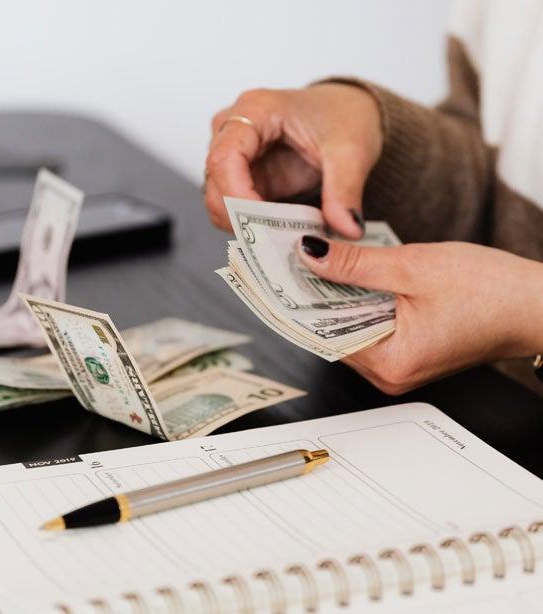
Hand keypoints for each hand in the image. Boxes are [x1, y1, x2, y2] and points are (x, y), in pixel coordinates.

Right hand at [204, 83, 382, 237]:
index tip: (262, 224)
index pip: (224, 157)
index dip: (236, 195)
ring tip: (282, 238)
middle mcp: (234, 130)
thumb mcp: (352, 151)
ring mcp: (235, 156)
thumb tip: (347, 228)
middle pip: (214, 183)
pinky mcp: (242, 178)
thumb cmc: (343, 115)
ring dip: (245, 225)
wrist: (347, 113)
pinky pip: (234, 209)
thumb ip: (345, 190)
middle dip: (239, 218)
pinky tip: (279, 233)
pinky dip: (252, 226)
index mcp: (255, 110)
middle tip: (275, 241)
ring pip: (218, 201)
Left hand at [298, 236, 542, 393]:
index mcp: (389, 363)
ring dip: (337, 297)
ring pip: (350, 328)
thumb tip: (310, 255)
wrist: (539, 303)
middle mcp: (390, 375)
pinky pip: (371, 328)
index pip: (321, 334)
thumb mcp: (413, 267)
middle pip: (333, 332)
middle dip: (315, 295)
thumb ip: (355, 263)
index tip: (276, 275)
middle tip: (292, 259)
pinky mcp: (409, 353)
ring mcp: (400, 366)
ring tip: (319, 262)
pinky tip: (352, 277)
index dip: (297, 301)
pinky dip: (360, 303)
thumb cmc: (492, 291)